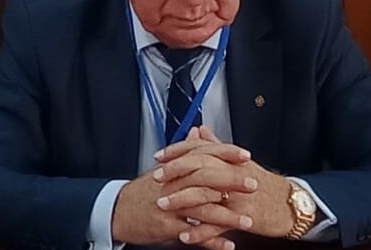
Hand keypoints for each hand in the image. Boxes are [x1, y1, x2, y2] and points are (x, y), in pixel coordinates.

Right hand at [111, 152, 249, 249]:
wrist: (116, 210)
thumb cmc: (142, 191)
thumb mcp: (163, 168)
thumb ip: (185, 150)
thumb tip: (198, 131)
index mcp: (176, 168)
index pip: (204, 154)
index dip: (226, 153)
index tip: (245, 155)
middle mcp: (174, 185)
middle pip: (207, 179)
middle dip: (232, 181)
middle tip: (253, 184)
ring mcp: (172, 206)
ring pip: (203, 209)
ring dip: (228, 216)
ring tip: (247, 220)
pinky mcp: (168, 226)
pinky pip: (194, 235)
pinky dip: (212, 241)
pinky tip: (227, 244)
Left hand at [154, 127, 295, 245]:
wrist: (289, 204)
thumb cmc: (264, 184)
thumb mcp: (240, 162)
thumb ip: (217, 147)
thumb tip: (199, 131)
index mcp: (230, 160)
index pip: (200, 149)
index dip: (178, 150)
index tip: (160, 155)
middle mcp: (232, 174)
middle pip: (200, 167)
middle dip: (175, 172)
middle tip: (156, 177)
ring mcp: (237, 196)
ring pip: (205, 195)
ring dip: (181, 200)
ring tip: (163, 204)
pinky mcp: (243, 217)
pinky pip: (217, 224)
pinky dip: (200, 231)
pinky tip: (185, 234)